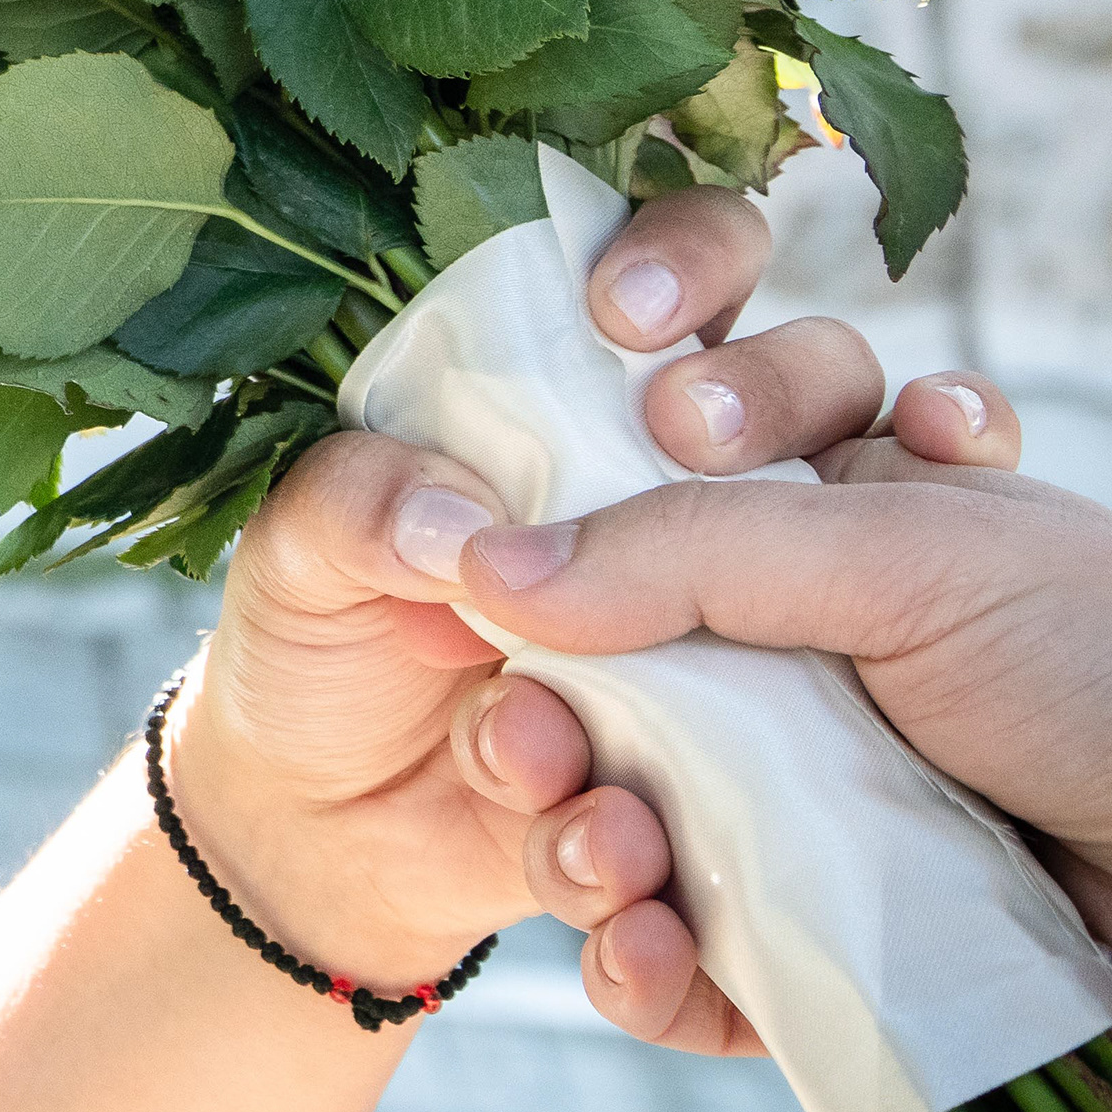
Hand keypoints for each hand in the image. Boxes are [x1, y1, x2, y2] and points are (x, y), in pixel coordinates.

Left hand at [0, 188, 893, 1111]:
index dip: (688, 257)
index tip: (625, 314)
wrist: (315, 834)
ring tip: (525, 743)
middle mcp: (685, 503)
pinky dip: (642, 839)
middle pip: (811, 399)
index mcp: (580, 408)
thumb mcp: (300, 554)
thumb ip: (359, 506)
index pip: (686, 269)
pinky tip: (577, 853)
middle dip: (767, 421)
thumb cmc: (315, 638)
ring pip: (809, 605)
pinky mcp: (720, 774)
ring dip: (702, 671)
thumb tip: (465, 528)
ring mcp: (726, 637)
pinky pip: (752, 800)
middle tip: (689, 460)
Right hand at [460, 376, 1111, 1111]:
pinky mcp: (815, 943)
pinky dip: (645, 966)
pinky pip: (681, 958)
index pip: (640, 470)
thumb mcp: (913, 550)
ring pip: (617, 810)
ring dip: (577, 835)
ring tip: (613, 854)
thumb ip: (696, 546)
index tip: (508, 508)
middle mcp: (793, 654)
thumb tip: (494, 564)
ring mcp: (801, 802)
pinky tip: (653, 954)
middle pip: (592, 663)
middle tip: (534, 727)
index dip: (569, 480)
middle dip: (542, 698)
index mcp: (817, 518)